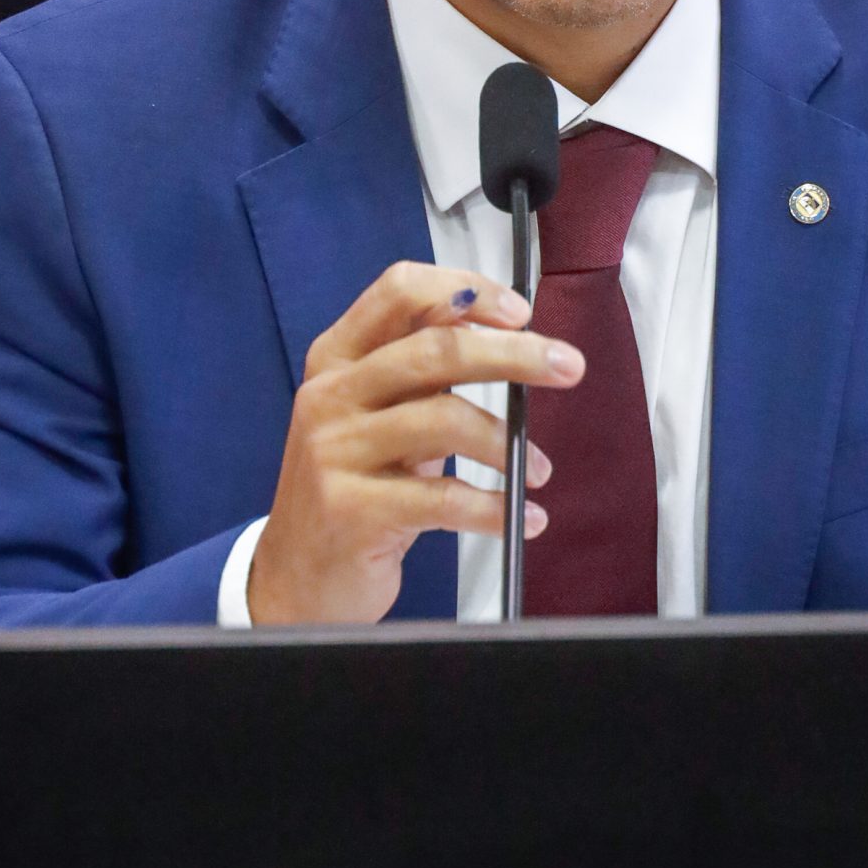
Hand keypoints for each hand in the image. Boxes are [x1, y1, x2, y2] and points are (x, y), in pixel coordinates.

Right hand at [247, 261, 583, 625]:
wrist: (297, 577)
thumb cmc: (357, 487)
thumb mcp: (380, 416)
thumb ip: (424, 372)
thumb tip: (509, 334)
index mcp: (336, 357)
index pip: (399, 291)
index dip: (467, 291)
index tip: (521, 312)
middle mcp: (330, 395)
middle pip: (436, 349)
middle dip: (514, 353)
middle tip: (570, 366)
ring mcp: (335, 452)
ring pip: (443, 420)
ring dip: (507, 444)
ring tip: (539, 470)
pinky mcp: (351, 510)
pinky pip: (442, 498)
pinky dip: (495, 508)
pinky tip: (524, 517)